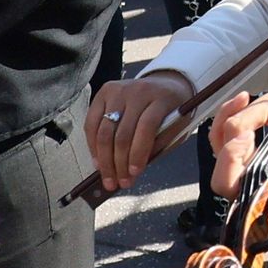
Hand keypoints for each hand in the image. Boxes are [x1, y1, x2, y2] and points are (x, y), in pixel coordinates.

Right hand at [84, 72, 192, 191]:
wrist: (165, 84)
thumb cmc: (172, 111)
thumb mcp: (176, 127)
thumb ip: (157, 146)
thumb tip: (131, 172)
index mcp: (161, 99)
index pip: (146, 127)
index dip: (138, 153)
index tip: (134, 174)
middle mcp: (138, 91)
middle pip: (122, 133)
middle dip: (118, 163)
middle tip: (119, 183)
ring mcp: (118, 90)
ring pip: (104, 131)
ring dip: (104, 159)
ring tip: (108, 178)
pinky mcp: (103, 92)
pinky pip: (91, 123)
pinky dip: (92, 146)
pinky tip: (98, 161)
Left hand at [205, 87, 267, 202]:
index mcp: (249, 198)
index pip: (225, 177)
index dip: (230, 154)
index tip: (250, 135)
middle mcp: (237, 179)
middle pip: (226, 141)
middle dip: (253, 117)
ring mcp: (238, 163)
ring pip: (223, 130)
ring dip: (244, 107)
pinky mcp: (244, 151)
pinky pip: (231, 128)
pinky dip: (244, 109)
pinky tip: (259, 98)